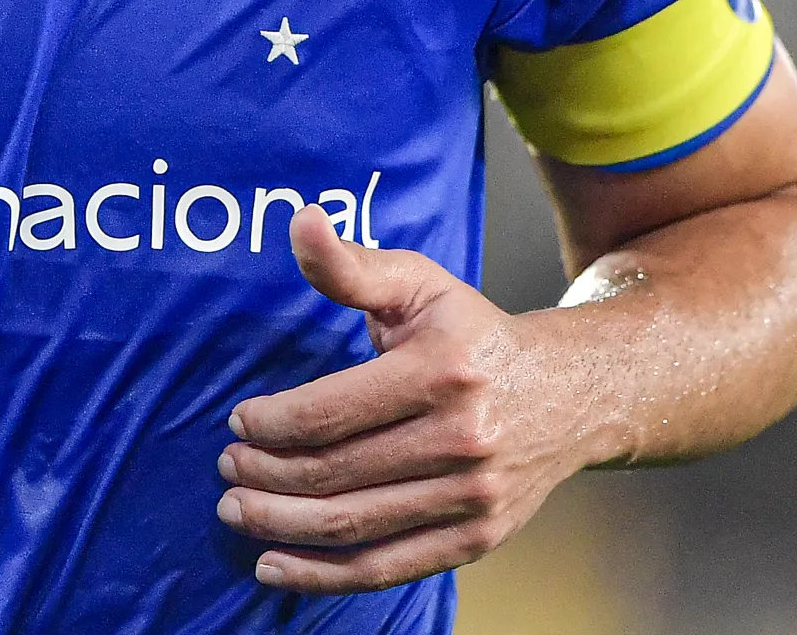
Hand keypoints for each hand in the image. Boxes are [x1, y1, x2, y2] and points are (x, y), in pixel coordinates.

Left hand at [216, 207, 600, 592]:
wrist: (568, 395)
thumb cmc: (472, 335)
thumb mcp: (418, 284)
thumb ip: (350, 265)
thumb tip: (299, 221)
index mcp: (442, 371)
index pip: (329, 412)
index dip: (270, 422)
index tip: (239, 420)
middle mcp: (463, 438)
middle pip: (334, 472)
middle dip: (264, 475)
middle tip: (227, 469)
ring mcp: (474, 497)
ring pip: (353, 525)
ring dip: (280, 525)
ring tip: (235, 513)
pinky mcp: (477, 539)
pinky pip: (386, 568)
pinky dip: (323, 575)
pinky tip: (273, 566)